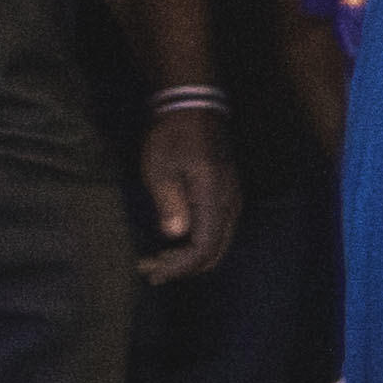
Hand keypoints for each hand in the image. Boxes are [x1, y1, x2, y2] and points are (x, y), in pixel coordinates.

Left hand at [139, 99, 239, 282]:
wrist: (194, 110)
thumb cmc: (173, 136)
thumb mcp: (161, 168)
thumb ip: (170, 203)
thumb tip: (175, 235)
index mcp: (214, 198)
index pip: (203, 248)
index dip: (179, 266)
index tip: (153, 272)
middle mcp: (229, 204)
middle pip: (214, 253)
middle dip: (183, 267)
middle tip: (151, 269)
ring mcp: (231, 201)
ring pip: (217, 244)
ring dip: (189, 258)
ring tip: (158, 259)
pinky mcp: (226, 198)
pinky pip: (216, 232)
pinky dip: (196, 244)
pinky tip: (175, 242)